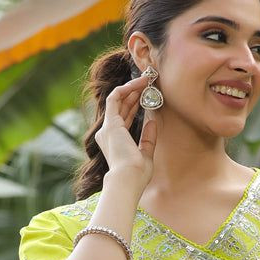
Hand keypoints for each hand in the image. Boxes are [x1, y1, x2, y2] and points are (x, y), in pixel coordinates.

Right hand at [94, 71, 157, 190]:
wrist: (128, 179)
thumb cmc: (136, 174)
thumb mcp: (146, 154)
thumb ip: (148, 138)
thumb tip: (152, 121)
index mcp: (114, 142)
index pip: (124, 117)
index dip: (135, 104)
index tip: (146, 96)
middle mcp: (107, 134)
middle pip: (121, 107)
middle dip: (134, 93)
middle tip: (147, 83)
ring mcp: (107, 128)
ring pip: (117, 100)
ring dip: (131, 88)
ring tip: (145, 80)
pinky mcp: (110, 123)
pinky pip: (114, 98)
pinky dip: (125, 89)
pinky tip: (137, 84)